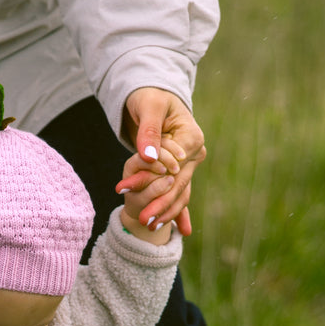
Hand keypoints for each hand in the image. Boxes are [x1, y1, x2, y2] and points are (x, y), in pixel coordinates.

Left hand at [121, 87, 205, 235]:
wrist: (153, 95)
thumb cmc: (150, 96)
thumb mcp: (148, 108)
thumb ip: (149, 132)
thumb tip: (150, 157)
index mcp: (192, 137)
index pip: (173, 166)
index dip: (152, 180)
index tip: (129, 191)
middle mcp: (195, 153)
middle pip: (177, 183)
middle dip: (159, 203)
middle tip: (142, 220)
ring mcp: (189, 163)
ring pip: (178, 191)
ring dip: (165, 210)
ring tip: (148, 225)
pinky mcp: (180, 169)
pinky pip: (178, 192)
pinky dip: (176, 210)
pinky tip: (181, 230)